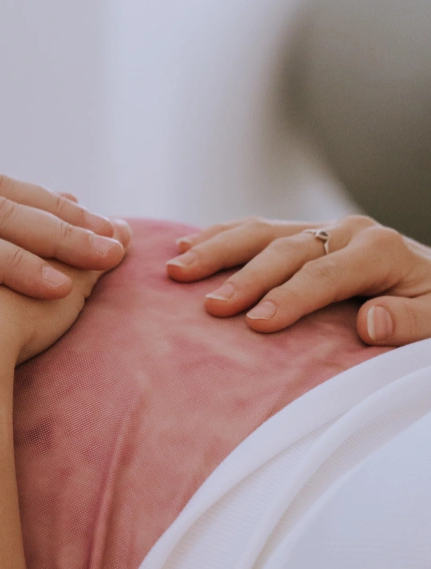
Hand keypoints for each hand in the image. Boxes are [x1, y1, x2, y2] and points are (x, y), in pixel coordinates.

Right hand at [166, 214, 430, 345]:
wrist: (428, 281)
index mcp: (378, 250)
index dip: (291, 297)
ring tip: (178, 269)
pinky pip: (253, 229)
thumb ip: (410, 321)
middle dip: (245, 277)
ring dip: (216, 249)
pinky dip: (218, 235)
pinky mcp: (298, 235)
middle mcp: (343, 231)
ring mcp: (317, 229)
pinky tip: (187, 244)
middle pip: (285, 249)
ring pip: (260, 232)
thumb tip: (370, 321)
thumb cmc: (427, 307)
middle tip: (212, 308)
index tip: (256, 324)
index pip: (327, 273)